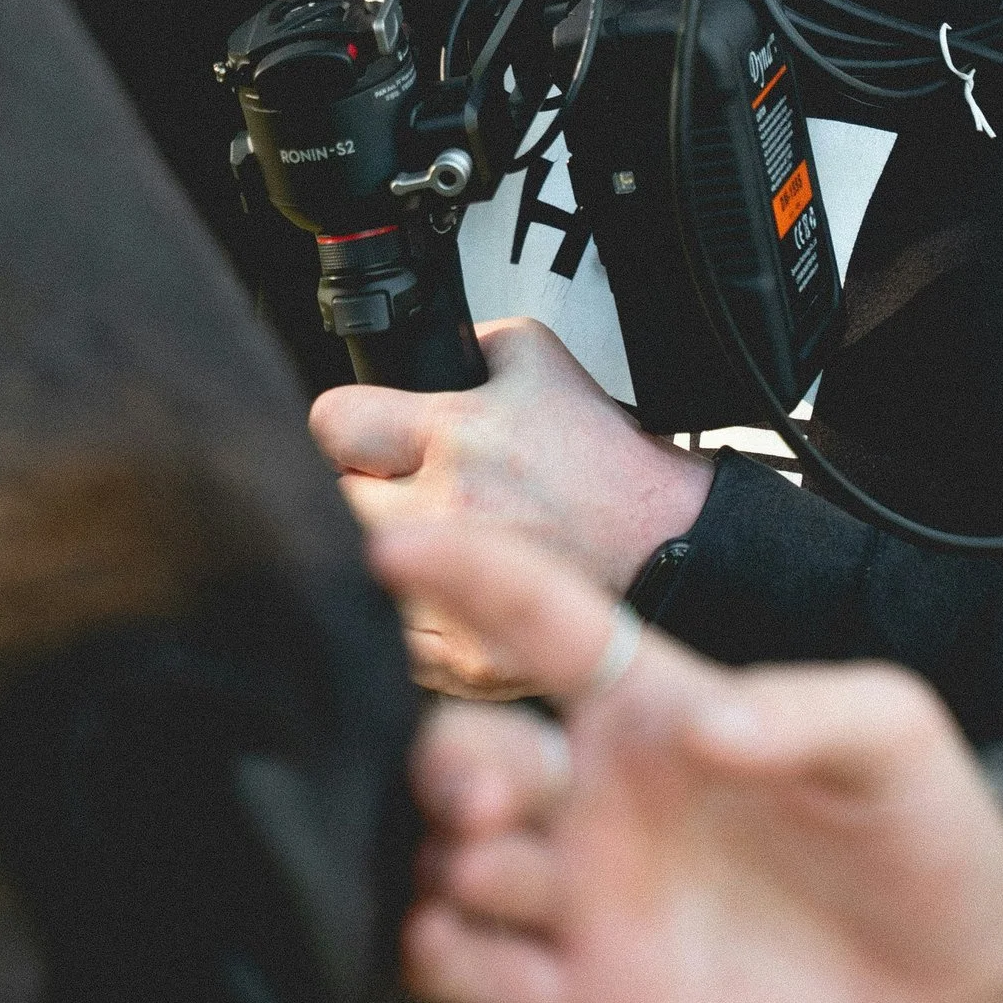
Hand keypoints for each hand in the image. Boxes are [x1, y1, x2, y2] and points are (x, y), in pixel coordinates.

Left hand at [311, 321, 711, 690]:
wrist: (668, 548)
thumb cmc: (606, 462)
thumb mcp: (536, 355)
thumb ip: (465, 343)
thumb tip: (412, 349)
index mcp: (457, 436)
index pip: (333, 423)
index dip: (348, 423)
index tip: (365, 434)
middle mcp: (449, 514)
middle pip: (335, 498)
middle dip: (362, 487)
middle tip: (402, 488)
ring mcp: (455, 595)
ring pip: (356, 571)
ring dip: (382, 555)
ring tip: (427, 541)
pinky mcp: (465, 659)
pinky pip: (391, 636)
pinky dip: (406, 612)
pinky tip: (446, 591)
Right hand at [391, 519, 1002, 1002]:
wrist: (979, 995)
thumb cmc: (933, 834)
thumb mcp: (895, 737)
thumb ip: (808, 710)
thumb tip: (706, 723)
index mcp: (652, 701)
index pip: (532, 612)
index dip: (461, 571)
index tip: (389, 549)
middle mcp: (597, 789)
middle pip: (464, 745)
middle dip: (441, 755)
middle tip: (486, 795)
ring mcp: (587, 893)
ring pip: (447, 852)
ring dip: (429, 852)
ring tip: (476, 872)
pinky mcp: (590, 999)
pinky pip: (468, 971)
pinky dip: (424, 954)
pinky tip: (436, 941)